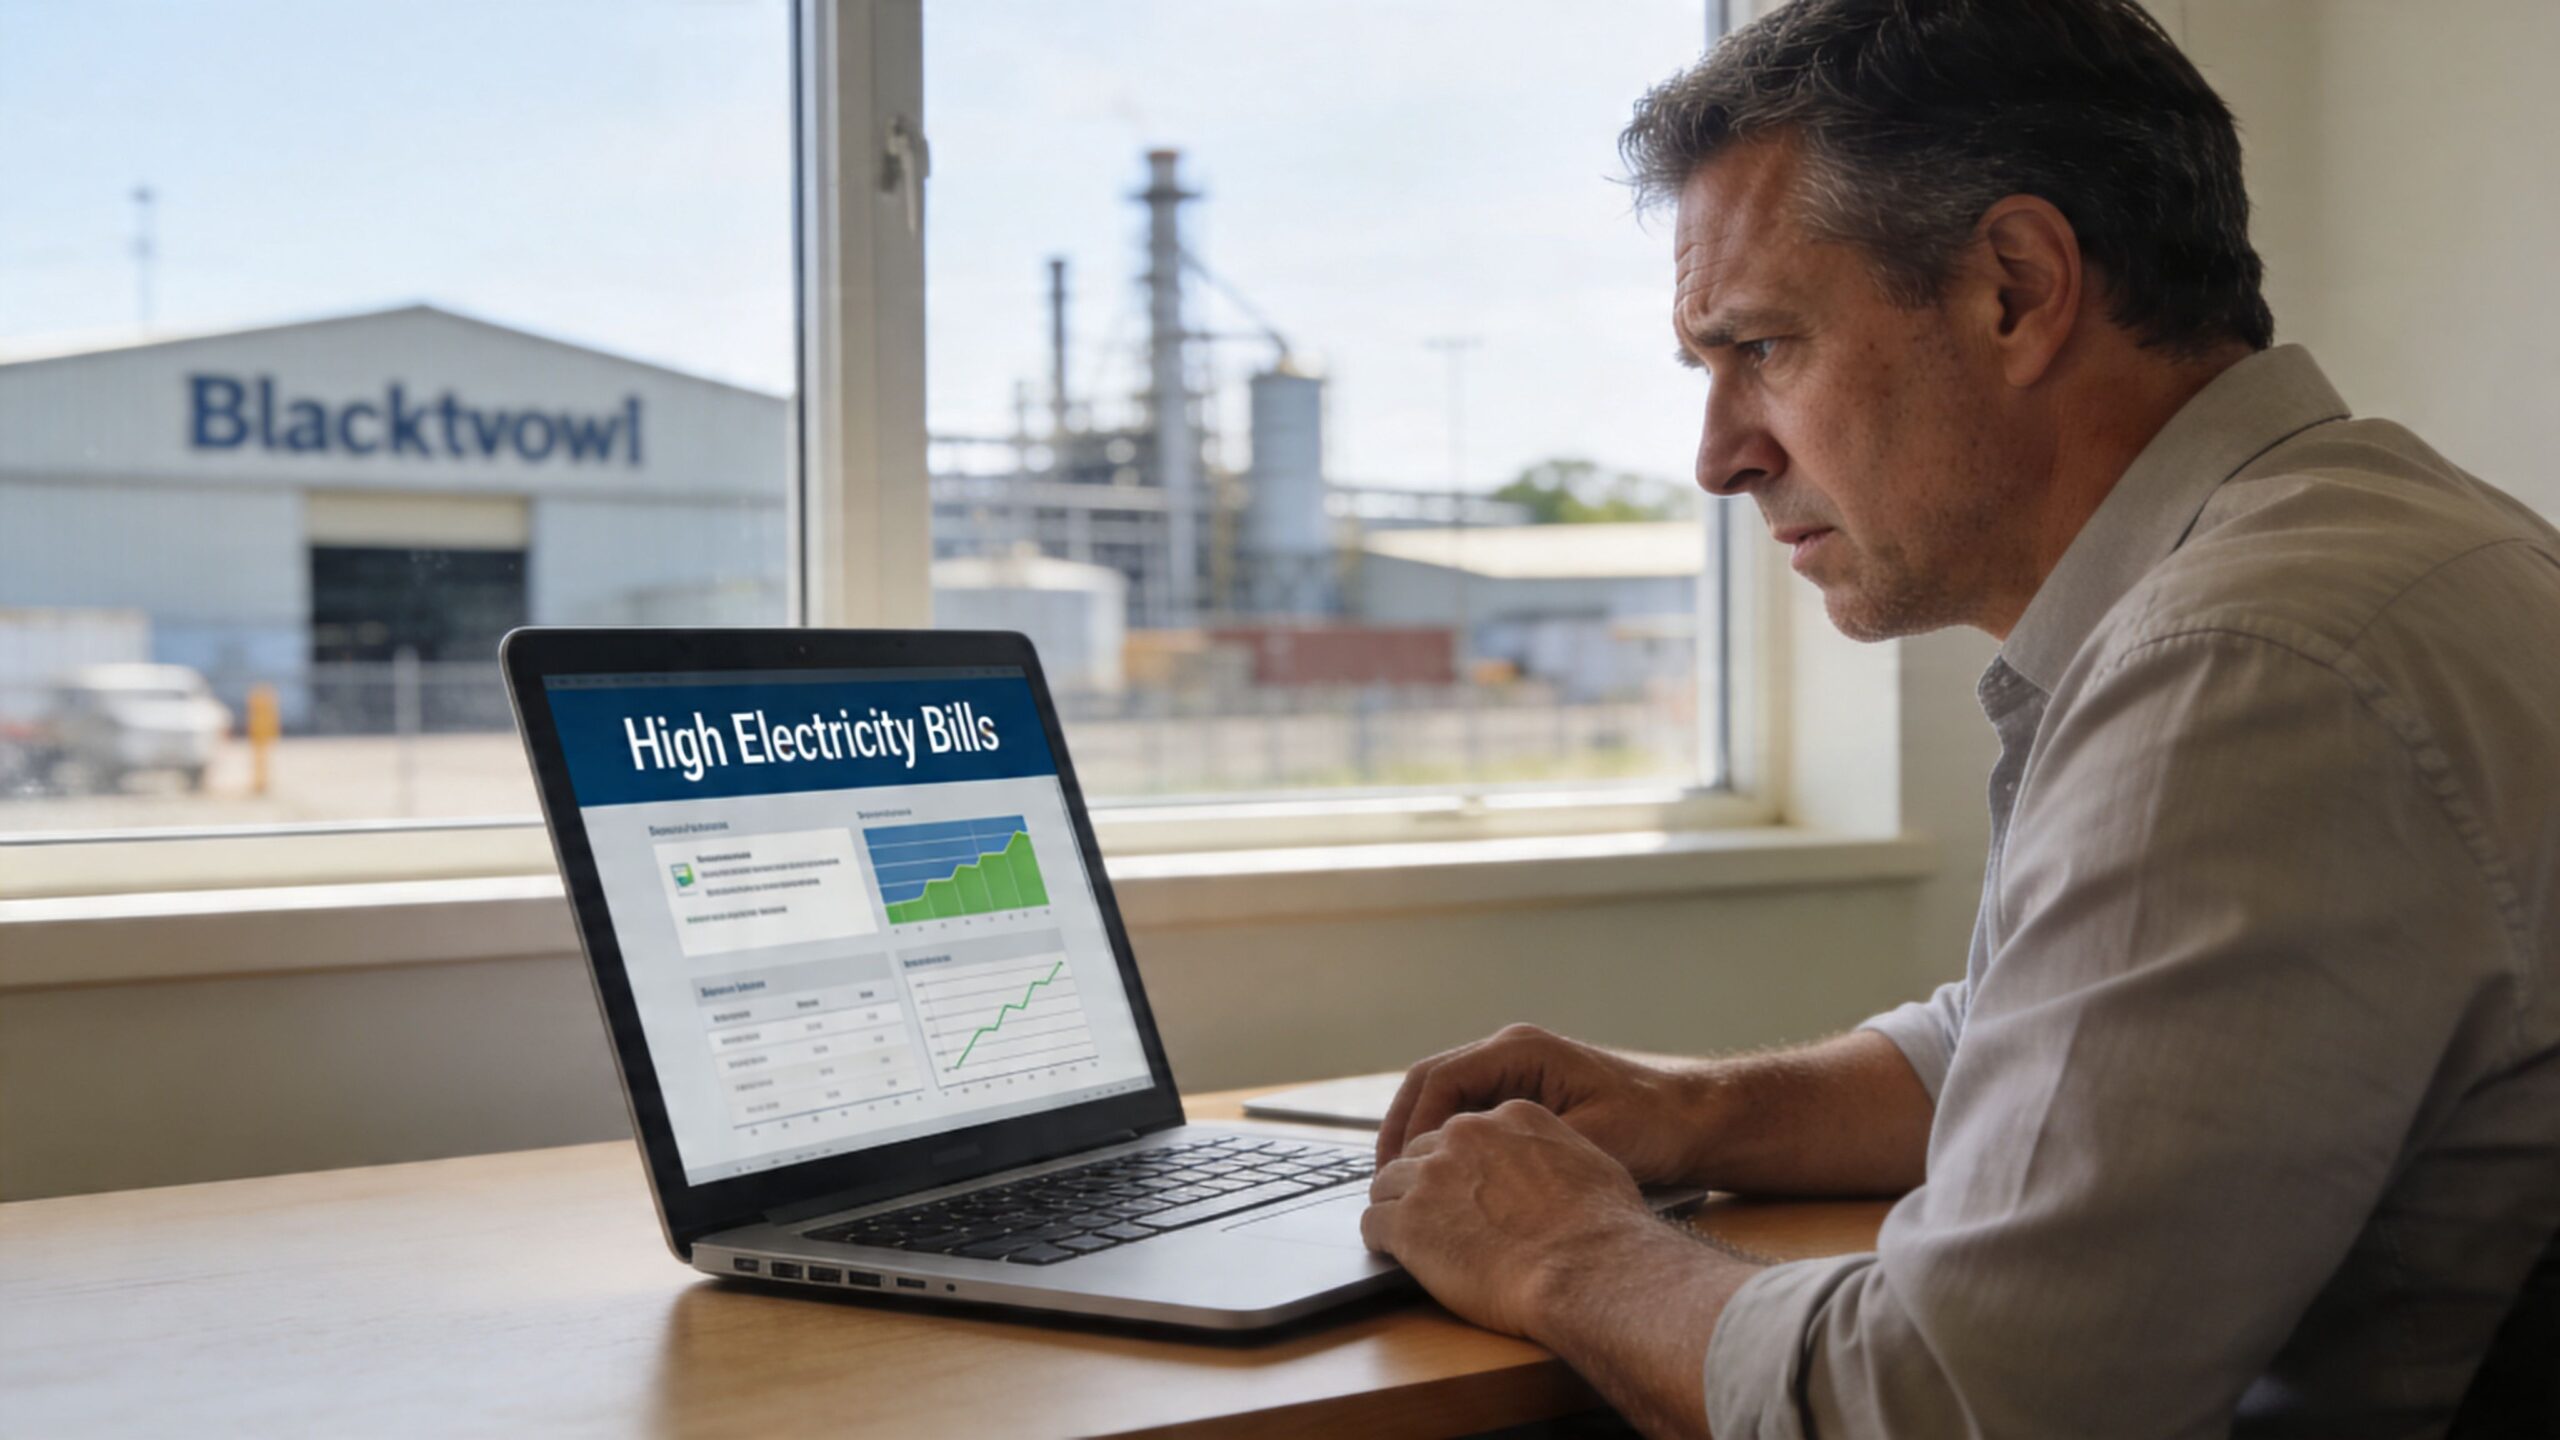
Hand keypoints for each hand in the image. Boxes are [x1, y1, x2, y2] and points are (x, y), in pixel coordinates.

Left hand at [1360, 1098, 1655, 1338]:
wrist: (1587, 1269)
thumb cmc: (1604, 1228)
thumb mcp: (1591, 1164)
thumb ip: (1558, 1154)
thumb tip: (1554, 1169)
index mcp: (1508, 1117)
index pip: (1462, 1131)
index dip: (1457, 1163)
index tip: (1457, 1186)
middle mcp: (1464, 1136)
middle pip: (1418, 1153)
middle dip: (1422, 1183)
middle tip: (1429, 1214)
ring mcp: (1431, 1176)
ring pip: (1387, 1184)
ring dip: (1395, 1208)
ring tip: (1404, 1236)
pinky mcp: (1408, 1221)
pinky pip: (1372, 1223)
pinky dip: (1380, 1239)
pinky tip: (1392, 1253)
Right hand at [1377, 1023, 1710, 1184]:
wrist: (1694, 1118)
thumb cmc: (1652, 1125)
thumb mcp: (1589, 1139)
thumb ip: (1530, 1151)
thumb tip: (1474, 1176)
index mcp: (1519, 1051)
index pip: (1439, 1079)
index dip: (1410, 1126)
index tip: (1398, 1170)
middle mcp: (1510, 1051)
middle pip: (1429, 1082)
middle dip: (1401, 1129)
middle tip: (1383, 1179)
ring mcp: (1515, 1070)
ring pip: (1443, 1095)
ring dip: (1419, 1134)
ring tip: (1401, 1182)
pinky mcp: (1524, 1092)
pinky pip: (1467, 1109)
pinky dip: (1446, 1139)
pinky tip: (1442, 1177)